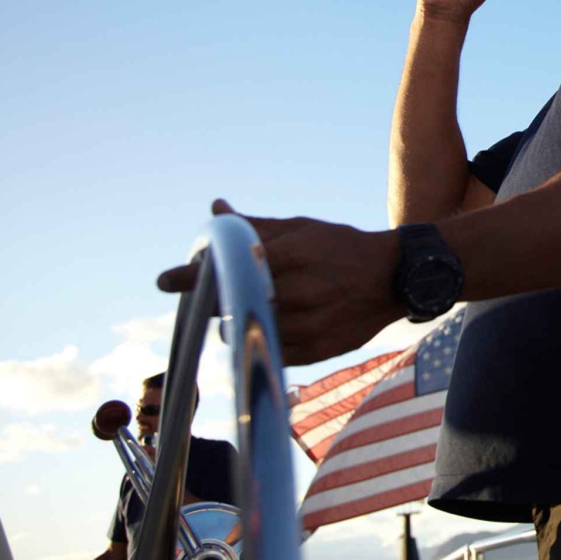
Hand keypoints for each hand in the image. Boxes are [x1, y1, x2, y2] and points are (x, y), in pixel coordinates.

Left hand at [157, 200, 403, 365]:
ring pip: (248, 329)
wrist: (395, 279)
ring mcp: (310, 325)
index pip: (233, 266)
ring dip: (233, 320)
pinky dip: (258, 337)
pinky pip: (270, 349)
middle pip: (234, 301)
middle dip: (210, 299)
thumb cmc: (342, 247)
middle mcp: (302, 291)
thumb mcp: (302, 229)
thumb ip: (255, 225)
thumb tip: (215, 209)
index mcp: (296, 255)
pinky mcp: (317, 350)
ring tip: (241, 306)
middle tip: (199, 293)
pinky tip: (263, 323)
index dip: (195, 275)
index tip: (165, 280)